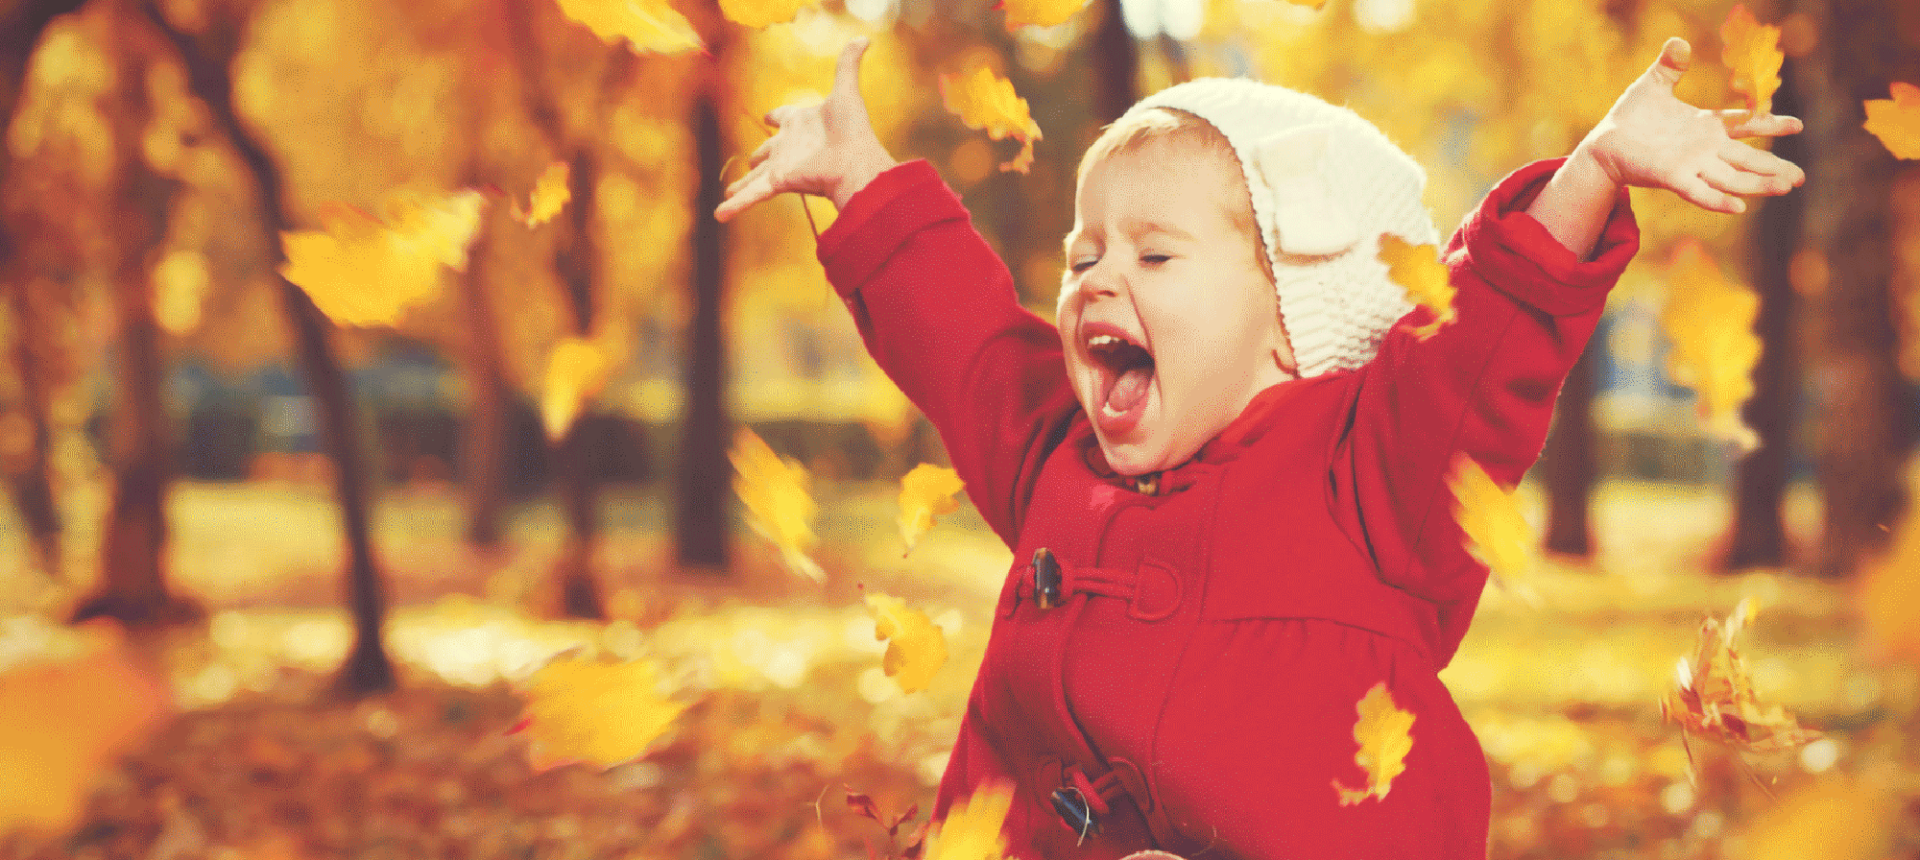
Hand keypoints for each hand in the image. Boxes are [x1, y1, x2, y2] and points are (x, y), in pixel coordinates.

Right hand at [713, 38, 897, 221]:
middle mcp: (791, 146)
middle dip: (759, 157)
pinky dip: (735, 206)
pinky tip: (719, 215)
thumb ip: (849, 64)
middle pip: (768, 152)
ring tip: (729, 191)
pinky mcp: (779, 182)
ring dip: (741, 185)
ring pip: (755, 177)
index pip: (786, 117)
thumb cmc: (853, 130)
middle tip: (752, 162)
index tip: (770, 116)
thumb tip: (864, 38)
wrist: (856, 162)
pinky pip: (751, 195)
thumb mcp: (846, 91)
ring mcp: (783, 166)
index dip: (778, 116)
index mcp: (802, 123)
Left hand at [1573, 36, 1803, 213]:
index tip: (1798, 125)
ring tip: (1786, 187)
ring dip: (1758, 183)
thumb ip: (1670, 66)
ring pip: (1731, 177)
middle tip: (1801, 176)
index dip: (1771, 123)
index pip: (1745, 124)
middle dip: (1774, 166)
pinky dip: (1717, 200)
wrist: (1604, 142)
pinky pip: (1699, 191)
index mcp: (1705, 125)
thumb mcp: (1652, 85)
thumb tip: (1678, 42)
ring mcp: (1690, 165)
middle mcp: (1703, 148)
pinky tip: (1739, 208)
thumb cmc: (1630, 116)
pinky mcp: (1672, 177)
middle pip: (1746, 158)